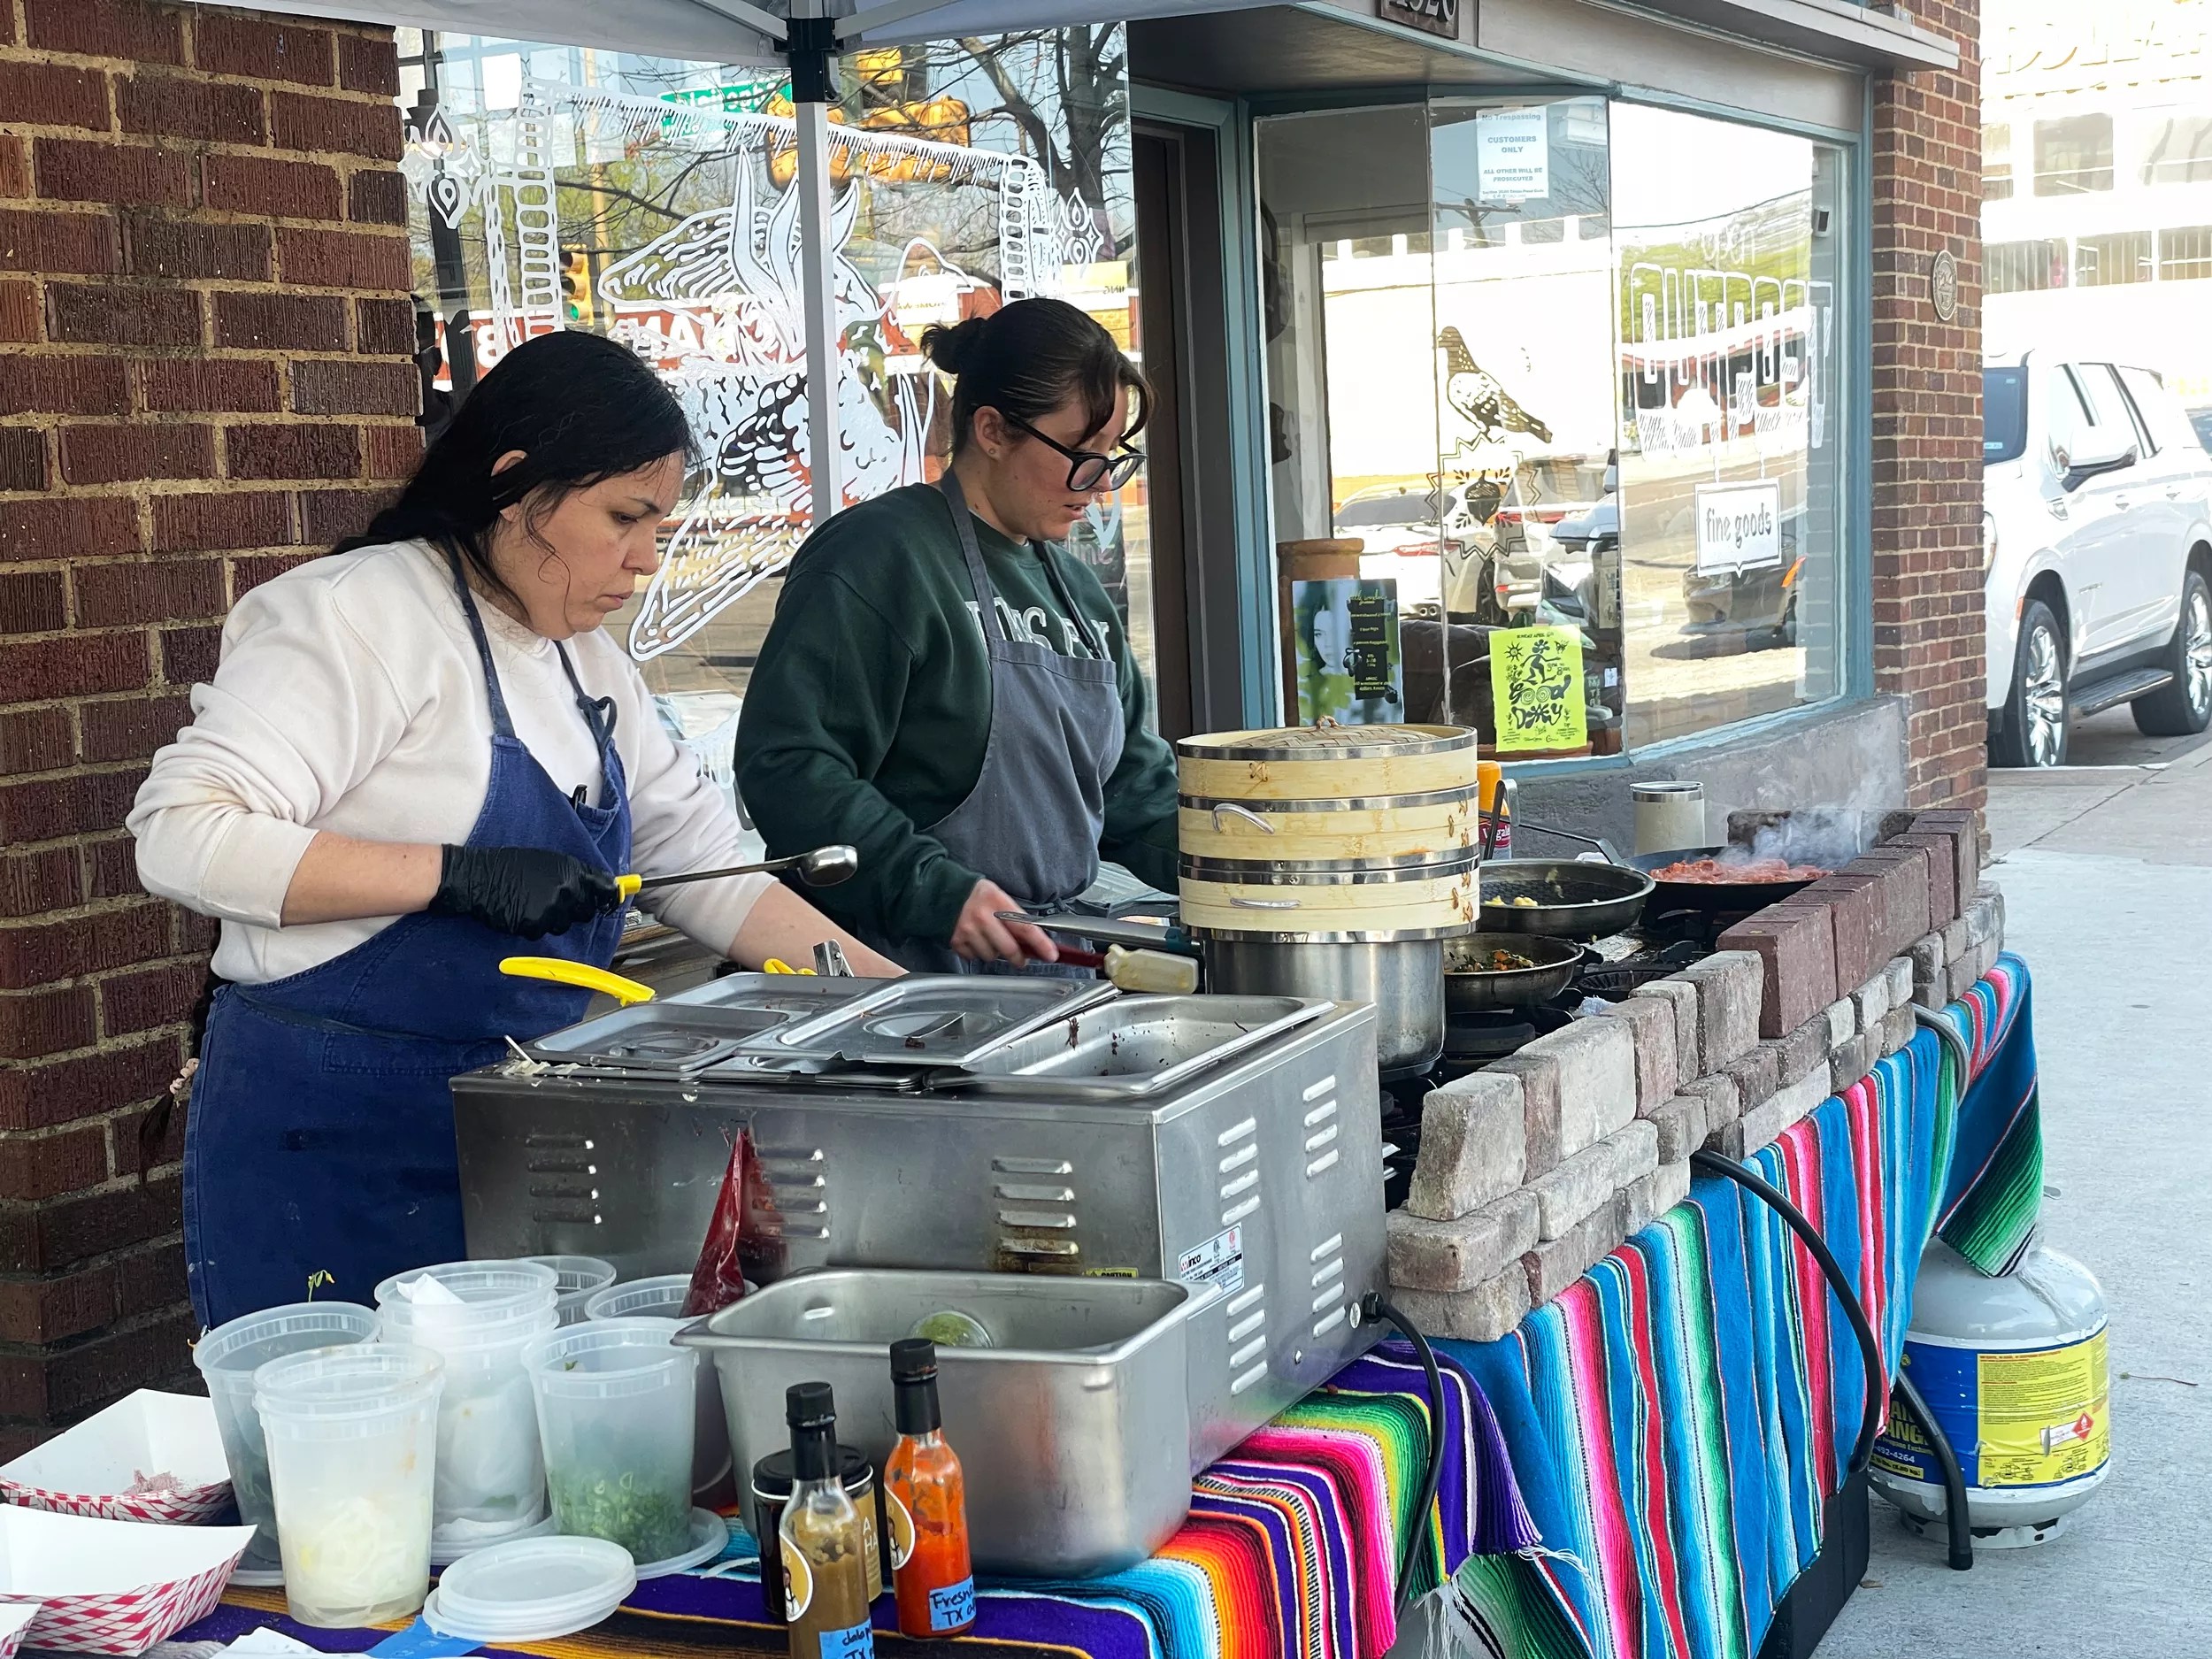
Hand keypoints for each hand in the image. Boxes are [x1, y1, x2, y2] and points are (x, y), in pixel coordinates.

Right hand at [427, 845, 621, 938]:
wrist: (478, 877)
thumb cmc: (510, 865)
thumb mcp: (547, 860)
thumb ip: (573, 874)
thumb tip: (598, 886)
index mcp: (571, 871)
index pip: (603, 888)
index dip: (609, 897)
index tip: (611, 902)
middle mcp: (566, 891)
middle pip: (585, 912)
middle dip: (575, 910)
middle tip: (554, 902)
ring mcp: (551, 910)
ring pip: (563, 925)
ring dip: (553, 919)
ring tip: (532, 904)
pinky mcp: (535, 925)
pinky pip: (542, 931)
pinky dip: (534, 925)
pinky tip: (520, 912)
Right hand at [949, 880, 1059, 965]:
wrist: (941, 891)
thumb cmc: (974, 895)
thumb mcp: (998, 896)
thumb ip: (1014, 916)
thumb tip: (1032, 938)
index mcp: (997, 902)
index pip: (1025, 927)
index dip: (1041, 944)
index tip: (1051, 954)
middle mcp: (983, 917)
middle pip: (1009, 949)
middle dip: (1019, 958)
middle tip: (1021, 958)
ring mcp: (968, 930)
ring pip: (992, 956)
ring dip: (995, 953)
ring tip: (989, 939)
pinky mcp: (956, 941)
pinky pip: (974, 958)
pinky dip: (977, 953)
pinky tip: (975, 940)